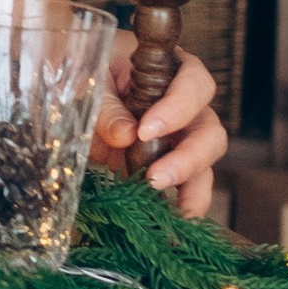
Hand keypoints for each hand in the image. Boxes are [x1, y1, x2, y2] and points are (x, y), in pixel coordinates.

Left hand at [95, 44, 224, 218]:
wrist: (78, 91)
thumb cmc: (89, 73)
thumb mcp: (92, 82)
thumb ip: (107, 107)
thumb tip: (126, 135)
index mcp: (172, 69)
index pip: (194, 83)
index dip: (178, 108)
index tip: (146, 130)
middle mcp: (187, 104)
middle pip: (209, 129)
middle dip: (189, 157)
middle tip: (157, 178)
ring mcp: (184, 135)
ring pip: (206, 161)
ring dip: (193, 185)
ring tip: (177, 212)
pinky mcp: (173, 161)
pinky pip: (190, 182)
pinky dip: (185, 201)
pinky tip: (174, 219)